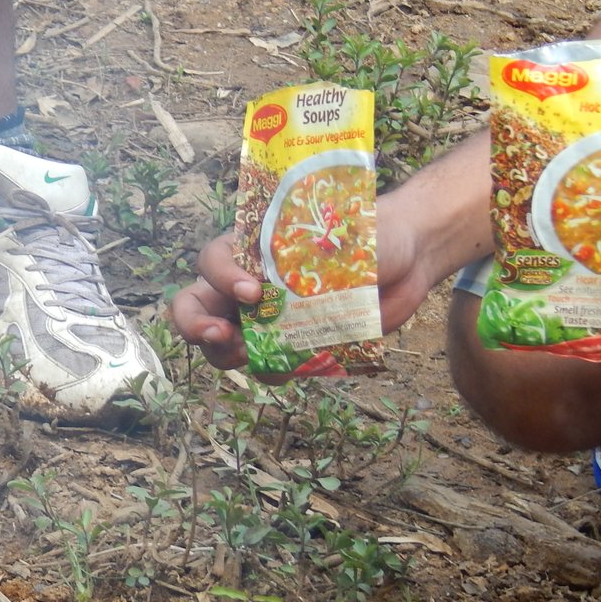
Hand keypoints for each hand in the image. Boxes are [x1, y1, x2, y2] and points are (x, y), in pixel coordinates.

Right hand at [169, 196, 439, 372]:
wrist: (406, 257)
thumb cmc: (364, 231)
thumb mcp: (328, 232)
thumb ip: (300, 257)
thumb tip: (279, 289)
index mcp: (249, 249)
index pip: (211, 261)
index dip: (221, 278)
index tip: (252, 291)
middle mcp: (247, 285)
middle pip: (194, 308)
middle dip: (195, 326)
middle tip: (219, 335)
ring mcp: (265, 319)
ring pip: (222, 346)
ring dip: (227, 355)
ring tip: (248, 354)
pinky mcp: (291, 346)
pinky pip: (268, 368)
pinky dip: (275, 371)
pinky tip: (292, 366)